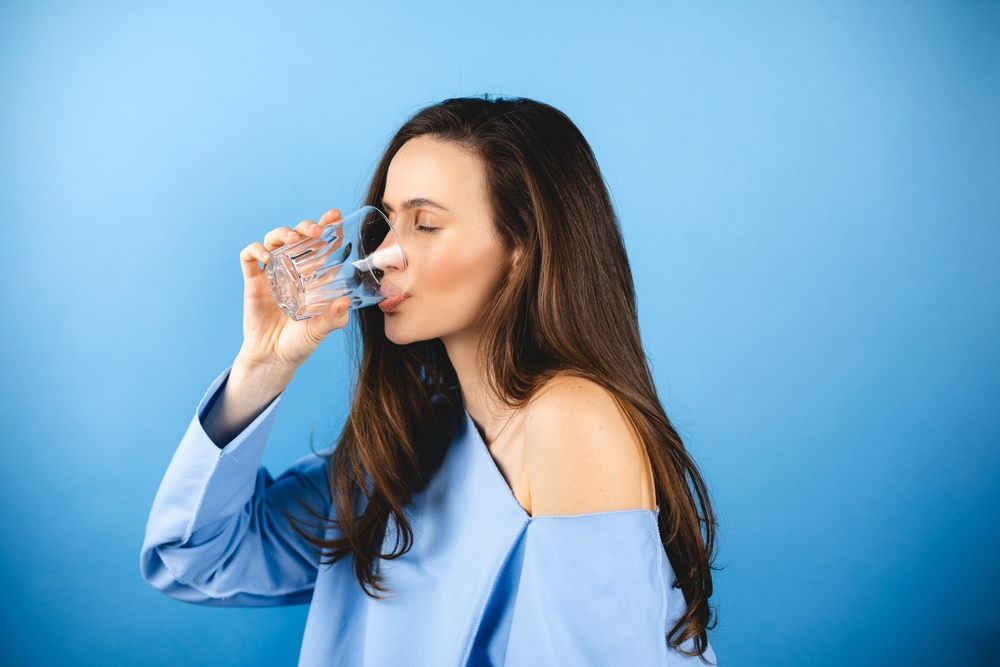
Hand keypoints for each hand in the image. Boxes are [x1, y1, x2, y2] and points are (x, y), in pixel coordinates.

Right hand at [235, 208, 350, 370]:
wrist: (272, 358)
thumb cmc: (300, 343)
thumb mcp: (320, 330)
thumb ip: (333, 318)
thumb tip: (345, 303)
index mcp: (312, 276)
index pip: (321, 244)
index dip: (328, 227)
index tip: (336, 217)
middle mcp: (293, 269)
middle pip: (298, 235)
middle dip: (306, 226)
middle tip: (315, 230)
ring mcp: (272, 273)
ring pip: (274, 239)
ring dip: (283, 233)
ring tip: (293, 239)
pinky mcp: (253, 281)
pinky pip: (249, 257)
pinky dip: (256, 250)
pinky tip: (267, 256)